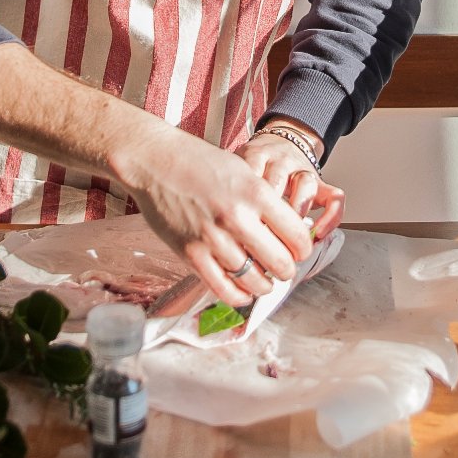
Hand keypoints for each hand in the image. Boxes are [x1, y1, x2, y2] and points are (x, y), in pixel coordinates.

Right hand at [111, 124, 312, 308]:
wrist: (155, 160)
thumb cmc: (199, 162)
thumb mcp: (243, 171)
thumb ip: (265, 201)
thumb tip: (288, 231)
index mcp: (256, 193)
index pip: (297, 235)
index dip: (303, 248)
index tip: (299, 250)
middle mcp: (237, 217)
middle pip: (280, 262)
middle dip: (287, 270)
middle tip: (283, 268)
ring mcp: (212, 238)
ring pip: (254, 280)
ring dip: (264, 286)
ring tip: (264, 281)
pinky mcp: (190, 253)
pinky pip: (223, 288)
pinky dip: (239, 296)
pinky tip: (244, 292)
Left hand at [241, 122, 345, 239]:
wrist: (280, 142)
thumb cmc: (254, 165)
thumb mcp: (236, 166)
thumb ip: (230, 187)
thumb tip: (223, 226)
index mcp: (257, 155)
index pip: (251, 173)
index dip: (244, 202)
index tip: (237, 228)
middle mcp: (282, 161)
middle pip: (278, 182)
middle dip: (268, 213)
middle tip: (259, 237)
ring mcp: (304, 171)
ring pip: (306, 185)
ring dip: (296, 214)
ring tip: (286, 236)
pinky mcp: (321, 183)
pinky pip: (335, 198)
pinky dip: (330, 218)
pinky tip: (318, 235)